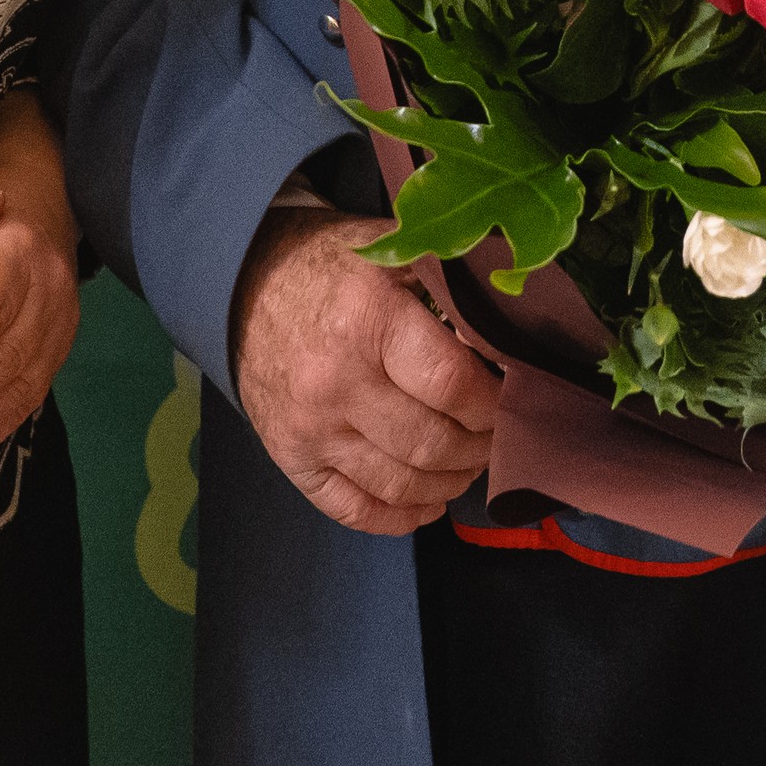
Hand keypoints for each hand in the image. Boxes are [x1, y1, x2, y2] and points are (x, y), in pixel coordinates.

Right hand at [229, 207, 499, 534]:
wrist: (245, 286)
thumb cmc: (337, 268)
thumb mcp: (396, 250)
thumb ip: (454, 283)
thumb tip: (520, 322)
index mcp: (369, 319)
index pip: (453, 384)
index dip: (495, 402)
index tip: (514, 396)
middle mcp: (335, 380)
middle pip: (433, 443)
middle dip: (480, 447)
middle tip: (499, 434)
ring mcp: (310, 427)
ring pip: (401, 483)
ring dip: (450, 483)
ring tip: (470, 462)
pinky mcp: (290, 458)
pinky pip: (354, 510)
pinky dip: (402, 516)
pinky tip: (428, 500)